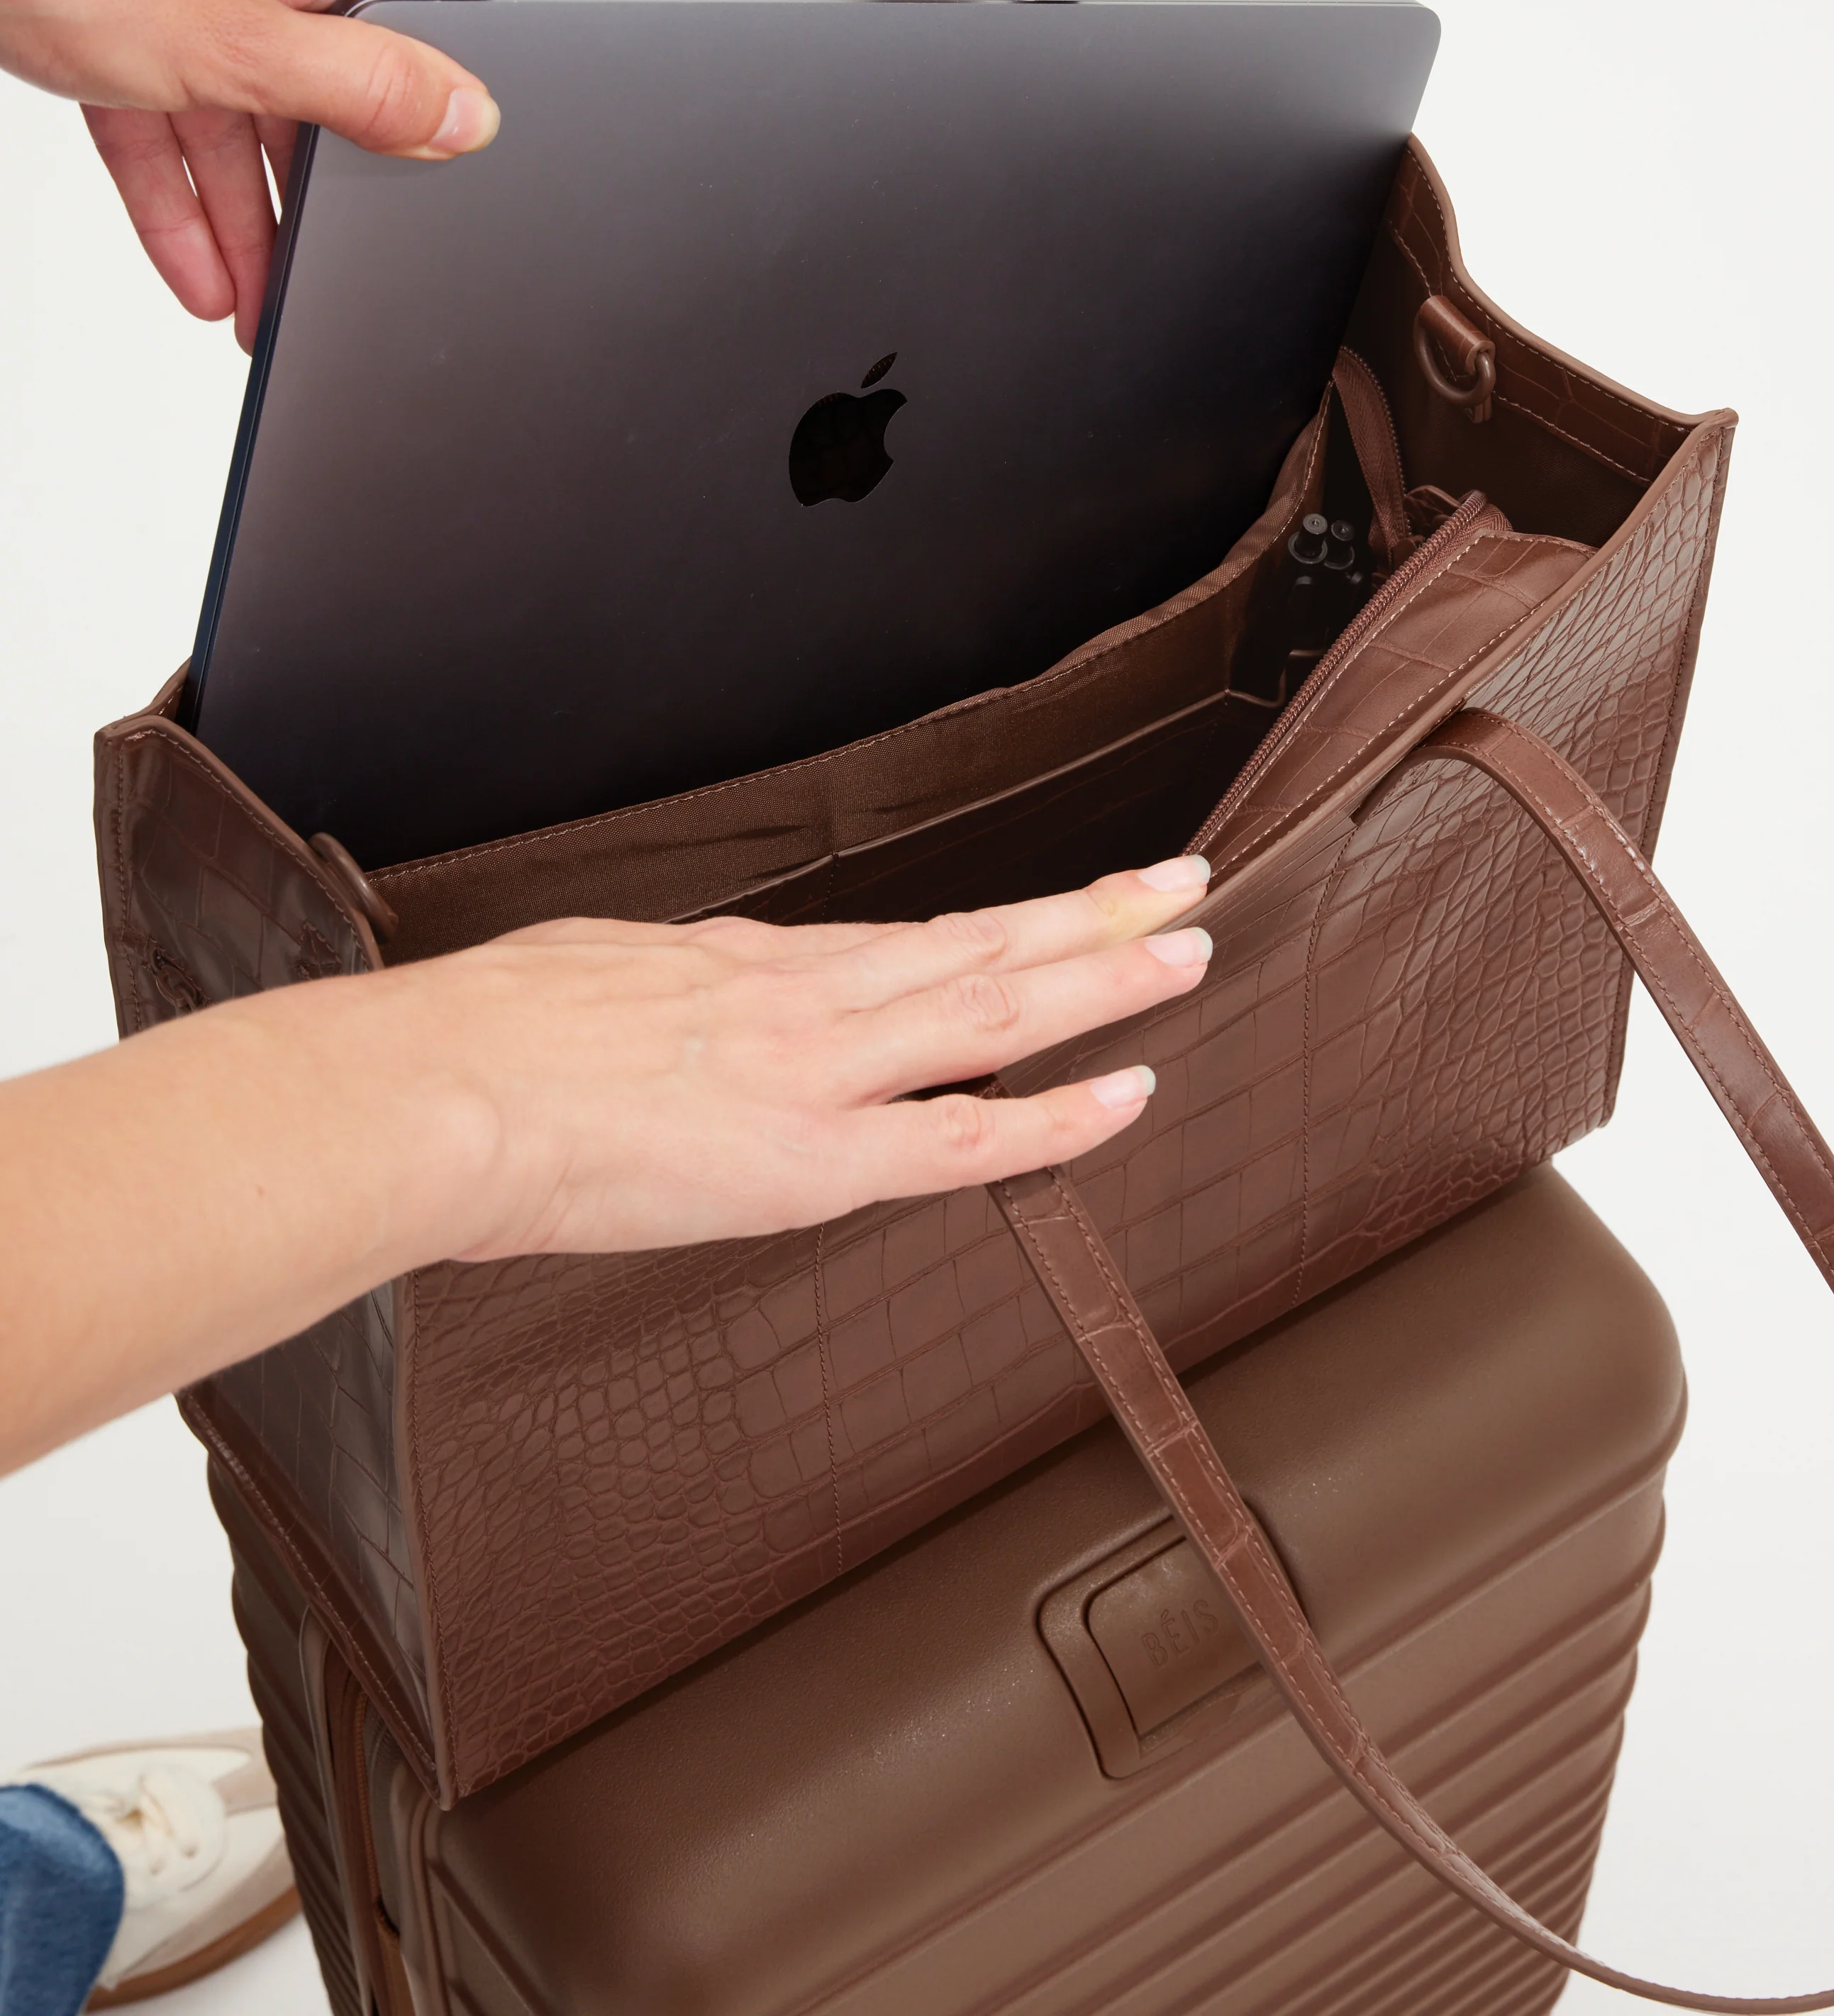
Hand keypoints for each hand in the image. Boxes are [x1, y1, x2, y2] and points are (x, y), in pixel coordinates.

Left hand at [0, 0, 498, 349]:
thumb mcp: (242, 42)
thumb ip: (363, 90)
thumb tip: (472, 114)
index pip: (375, 55)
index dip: (376, 151)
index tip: (376, 230)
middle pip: (293, 100)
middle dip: (291, 210)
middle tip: (297, 298)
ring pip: (220, 118)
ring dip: (230, 218)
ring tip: (244, 307)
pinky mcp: (104, 5)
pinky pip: (156, 113)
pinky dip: (169, 188)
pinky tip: (188, 262)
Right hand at [0, 857, 1212, 1470]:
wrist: (436, 1091)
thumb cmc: (481, 1041)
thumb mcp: (590, 979)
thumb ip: (664, 994)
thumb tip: (676, 1001)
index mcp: (748, 964)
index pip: (913, 941)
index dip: (1007, 922)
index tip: (1073, 900)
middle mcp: (807, 998)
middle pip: (983, 947)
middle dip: (1093, 916)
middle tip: (1184, 884)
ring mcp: (821, 1070)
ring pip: (997, 1007)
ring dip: (1104, 976)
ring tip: (1188, 948)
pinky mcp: (812, 1157)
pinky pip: (964, 1135)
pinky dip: (1056, 1114)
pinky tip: (1126, 1093)